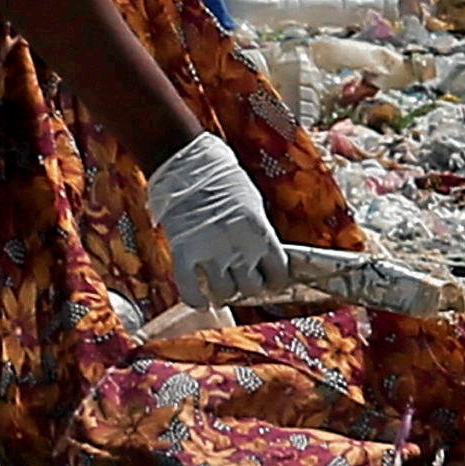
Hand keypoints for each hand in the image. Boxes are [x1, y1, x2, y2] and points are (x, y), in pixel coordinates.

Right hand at [143, 134, 290, 305]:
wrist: (187, 165)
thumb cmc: (223, 180)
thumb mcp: (253, 204)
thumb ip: (258, 234)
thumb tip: (262, 257)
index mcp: (261, 233)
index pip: (279, 274)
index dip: (274, 280)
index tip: (269, 280)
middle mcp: (240, 248)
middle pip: (251, 289)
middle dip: (247, 286)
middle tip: (239, 279)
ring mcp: (211, 253)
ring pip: (224, 294)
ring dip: (222, 293)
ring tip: (218, 284)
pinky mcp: (185, 254)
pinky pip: (191, 292)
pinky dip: (196, 300)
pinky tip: (200, 301)